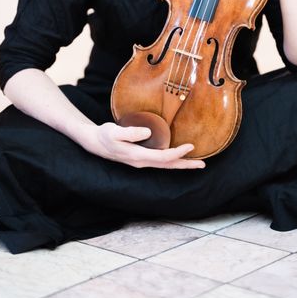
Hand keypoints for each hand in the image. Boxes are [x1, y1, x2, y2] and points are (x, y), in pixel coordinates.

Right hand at [79, 122, 205, 169]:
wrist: (94, 142)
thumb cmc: (104, 135)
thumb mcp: (114, 131)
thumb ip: (130, 133)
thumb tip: (148, 133)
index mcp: (137, 156)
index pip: (162, 157)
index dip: (177, 153)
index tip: (191, 146)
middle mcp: (141, 162)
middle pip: (167, 165)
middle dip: (185, 165)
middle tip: (202, 164)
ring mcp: (141, 161)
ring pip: (165, 165)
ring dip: (180, 164)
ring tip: (196, 163)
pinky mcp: (141, 157)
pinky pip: (160, 161)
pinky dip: (172, 160)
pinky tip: (178, 157)